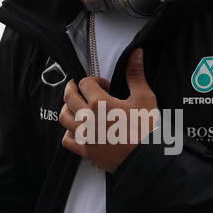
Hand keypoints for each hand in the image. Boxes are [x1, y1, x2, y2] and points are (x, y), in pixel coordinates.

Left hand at [59, 48, 157, 172]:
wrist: (147, 159)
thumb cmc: (147, 130)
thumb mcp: (144, 98)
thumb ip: (135, 74)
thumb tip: (136, 53)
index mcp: (100, 103)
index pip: (84, 83)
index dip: (93, 80)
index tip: (104, 85)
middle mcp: (87, 119)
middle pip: (68, 96)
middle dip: (74, 88)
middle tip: (83, 89)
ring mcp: (84, 136)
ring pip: (64, 117)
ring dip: (70, 109)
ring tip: (80, 107)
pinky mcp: (85, 151)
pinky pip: (67, 139)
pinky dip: (70, 132)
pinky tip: (79, 129)